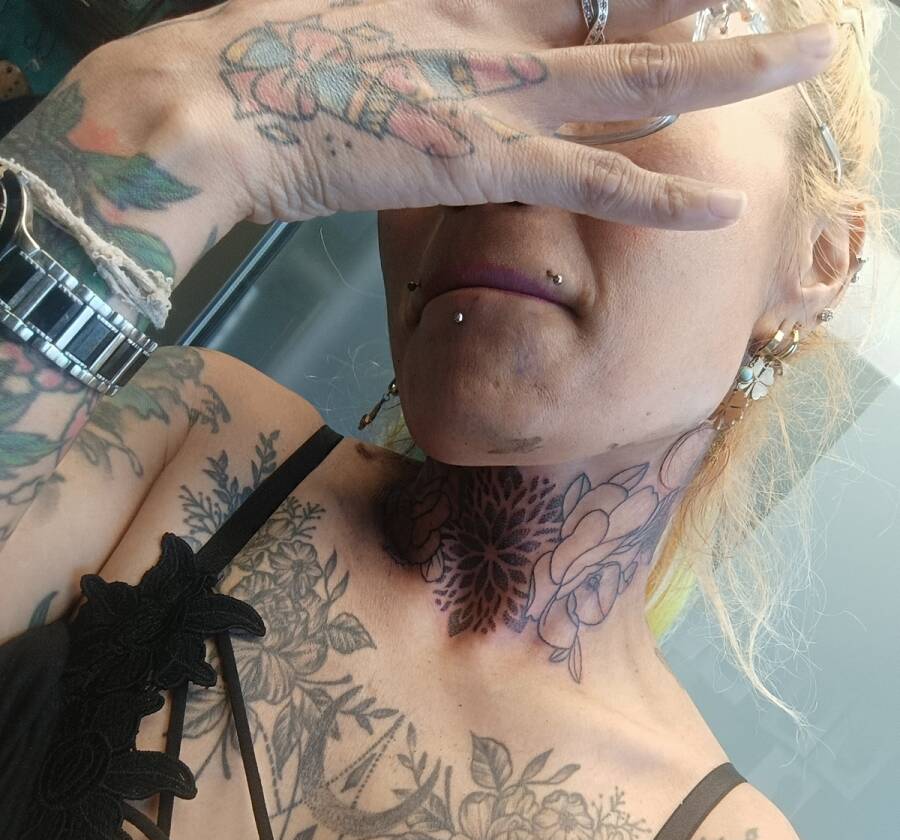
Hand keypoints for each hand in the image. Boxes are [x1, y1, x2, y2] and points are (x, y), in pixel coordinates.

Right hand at [157, 0, 839, 230]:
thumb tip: (395, 67)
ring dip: (732, 69)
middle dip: (710, 4)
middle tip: (792, 4)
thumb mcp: (337, 43)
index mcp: (458, 8)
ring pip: (638, 79)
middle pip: (629, 9)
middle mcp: (493, 39)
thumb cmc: (255, 80)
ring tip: (813, 52)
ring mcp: (494, 97)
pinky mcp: (480, 159)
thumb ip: (393, 50)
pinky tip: (723, 208)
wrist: (211, 102)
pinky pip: (591, 184)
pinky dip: (657, 198)